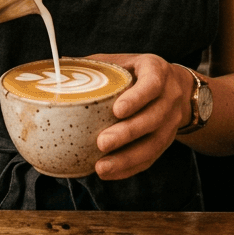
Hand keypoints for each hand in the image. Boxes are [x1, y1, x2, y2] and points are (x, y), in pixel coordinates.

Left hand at [84, 53, 196, 180]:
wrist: (176, 87)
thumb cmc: (138, 73)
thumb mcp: (123, 61)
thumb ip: (96, 65)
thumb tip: (57, 69)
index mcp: (157, 71)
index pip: (152, 85)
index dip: (137, 98)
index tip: (117, 111)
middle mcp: (170, 97)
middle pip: (153, 118)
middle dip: (128, 133)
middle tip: (102, 142)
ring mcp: (171, 121)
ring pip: (154, 144)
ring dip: (128, 158)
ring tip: (102, 167)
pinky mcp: (167, 140)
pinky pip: (151, 158)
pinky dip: (130, 168)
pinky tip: (109, 173)